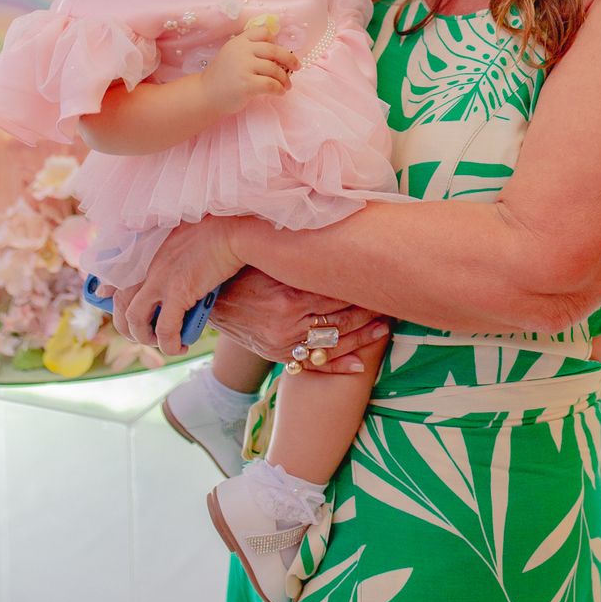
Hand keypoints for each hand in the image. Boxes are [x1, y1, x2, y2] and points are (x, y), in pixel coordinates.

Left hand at [117, 216, 251, 353]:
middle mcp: (146, 264)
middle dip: (124, 325)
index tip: (104, 298)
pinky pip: (165, 328)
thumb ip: (164, 248)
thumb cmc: (214, 231)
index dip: (107, 290)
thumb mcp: (179, 233)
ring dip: (143, 336)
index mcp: (145, 249)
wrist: (234, 232)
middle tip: (139, 334)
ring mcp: (159, 278)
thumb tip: (165, 265)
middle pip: (120, 302)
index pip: (115, 273)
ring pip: (135, 319)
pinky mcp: (178, 292)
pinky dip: (169, 343)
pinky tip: (179, 347)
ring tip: (159, 342)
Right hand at [201, 22, 298, 116]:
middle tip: (296, 67)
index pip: (262, 32)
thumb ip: (250, 50)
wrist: (205, 94)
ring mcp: (244, 67)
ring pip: (275, 69)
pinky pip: (271, 85)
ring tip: (287, 85)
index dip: (273, 41)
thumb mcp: (232, 55)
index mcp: (239, 42)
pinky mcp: (247, 84)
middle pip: (274, 50)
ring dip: (285, 78)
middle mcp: (241, 51)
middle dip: (289, 59)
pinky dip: (279, 89)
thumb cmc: (222, 77)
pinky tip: (280, 92)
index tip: (277, 52)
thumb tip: (279, 55)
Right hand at [208, 267, 388, 373]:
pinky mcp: (277, 355)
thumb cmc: (242, 270)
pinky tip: (359, 364)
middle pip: (340, 320)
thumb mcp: (269, 258)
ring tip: (384, 328)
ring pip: (332, 344)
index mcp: (290, 296)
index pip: (338, 294)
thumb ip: (300, 254)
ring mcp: (283, 343)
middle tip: (392, 302)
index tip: (382, 280)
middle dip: (368, 312)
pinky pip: (312, 365)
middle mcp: (289, 324)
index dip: (363, 288)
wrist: (209, 299)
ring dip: (361, 337)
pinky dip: (337, 367)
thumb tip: (335, 234)